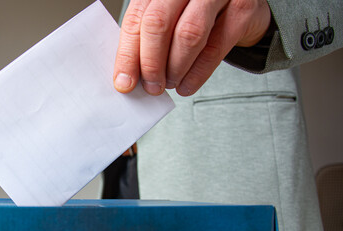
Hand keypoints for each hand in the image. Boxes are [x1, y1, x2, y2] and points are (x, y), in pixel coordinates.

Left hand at [113, 0, 271, 95]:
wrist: (240, 3)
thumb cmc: (197, 12)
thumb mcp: (168, 17)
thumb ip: (147, 39)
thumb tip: (128, 76)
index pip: (136, 19)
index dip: (128, 54)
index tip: (125, 82)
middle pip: (158, 23)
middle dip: (151, 63)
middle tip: (151, 86)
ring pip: (187, 35)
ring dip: (175, 68)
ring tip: (169, 84)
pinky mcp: (241, 9)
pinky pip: (215, 47)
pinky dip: (198, 73)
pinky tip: (187, 85)